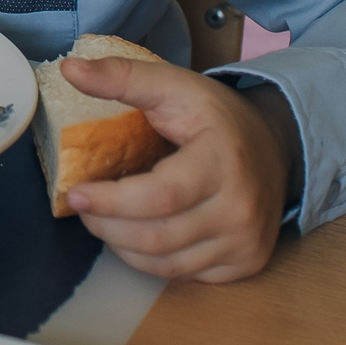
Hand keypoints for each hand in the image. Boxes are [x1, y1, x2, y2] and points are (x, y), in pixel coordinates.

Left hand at [60, 54, 296, 282]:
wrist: (275, 147)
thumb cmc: (216, 116)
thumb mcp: (173, 86)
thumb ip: (121, 77)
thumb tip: (69, 69)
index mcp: (223, 162)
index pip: (159, 197)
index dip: (111, 201)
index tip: (75, 193)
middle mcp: (241, 210)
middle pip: (158, 236)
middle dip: (107, 226)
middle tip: (83, 207)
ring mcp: (246, 242)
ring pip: (168, 264)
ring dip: (122, 246)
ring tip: (102, 221)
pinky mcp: (247, 263)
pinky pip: (185, 275)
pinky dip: (150, 261)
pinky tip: (134, 236)